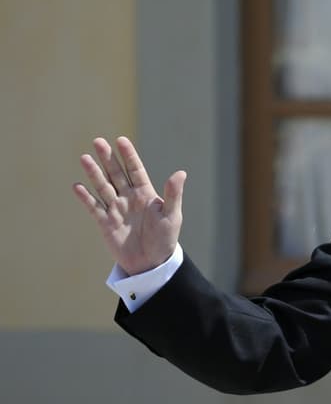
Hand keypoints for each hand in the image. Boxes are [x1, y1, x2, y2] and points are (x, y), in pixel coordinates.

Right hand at [72, 136, 185, 275]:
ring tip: (85, 158)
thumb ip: (173, 194)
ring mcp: (115, 209)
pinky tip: (77, 186)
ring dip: (94, 173)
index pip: (135, 170)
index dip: (129, 156)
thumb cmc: (165, 239)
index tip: (121, 140)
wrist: (151, 263)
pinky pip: (93, 207)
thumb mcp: (172, 216)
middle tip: (98, 141)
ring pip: (102, 187)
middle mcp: (129, 198)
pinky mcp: (105, 223)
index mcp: (146, 194)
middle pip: (116, 174)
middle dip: (107, 158)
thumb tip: (180, 173)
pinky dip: (85, 197)